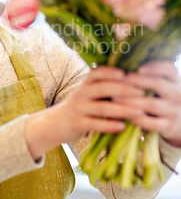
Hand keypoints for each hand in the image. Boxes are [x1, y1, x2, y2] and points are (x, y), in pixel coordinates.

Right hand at [25, 65, 144, 159]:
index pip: (97, 72)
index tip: (127, 74)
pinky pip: (95, 124)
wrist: (57, 123)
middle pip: (103, 88)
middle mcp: (81, 93)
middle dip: (123, 89)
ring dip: (122, 109)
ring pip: (102, 108)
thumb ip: (106, 86)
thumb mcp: (89, 92)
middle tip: (142, 92)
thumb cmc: (82, 106)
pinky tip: (123, 126)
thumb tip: (135, 80)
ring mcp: (79, 109)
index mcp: (86, 83)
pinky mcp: (77, 124)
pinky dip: (110, 125)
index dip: (111, 72)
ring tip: (139, 111)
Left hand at [124, 61, 180, 146]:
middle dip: (137, 81)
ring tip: (115, 97)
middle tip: (121, 81)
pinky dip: (136, 118)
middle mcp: (177, 94)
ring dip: (130, 100)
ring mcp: (174, 111)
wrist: (180, 122)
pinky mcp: (168, 126)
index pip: (169, 69)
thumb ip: (150, 77)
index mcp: (176, 81)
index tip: (138, 69)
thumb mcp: (165, 85)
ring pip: (151, 104)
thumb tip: (124, 66)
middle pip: (158, 84)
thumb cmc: (164, 98)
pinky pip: (151, 122)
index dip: (154, 67)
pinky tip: (125, 113)